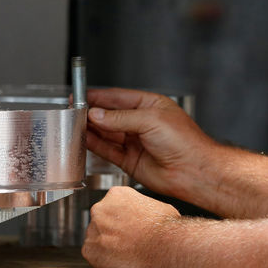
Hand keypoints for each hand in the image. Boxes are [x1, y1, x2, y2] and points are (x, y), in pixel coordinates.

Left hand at [82, 186, 179, 267]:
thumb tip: (147, 214)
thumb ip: (143, 208)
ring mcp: (93, 229)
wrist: (164, 250)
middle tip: (127, 240)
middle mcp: (100, 209)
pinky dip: (103, 260)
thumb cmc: (165, 230)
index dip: (122, 217)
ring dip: (107, 244)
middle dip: (111, 229)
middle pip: (102, 219)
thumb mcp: (158, 207)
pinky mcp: (89, 250)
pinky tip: (119, 262)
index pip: (113, 204)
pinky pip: (93, 255)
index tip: (129, 226)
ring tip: (126, 253)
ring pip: (96, 237)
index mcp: (117, 194)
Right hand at [86, 88, 219, 201]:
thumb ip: (120, 118)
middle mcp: (141, 123)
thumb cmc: (184, 142)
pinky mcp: (130, 160)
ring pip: (107, 133)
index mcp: (150, 106)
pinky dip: (96, 145)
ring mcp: (135, 142)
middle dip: (92, 113)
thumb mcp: (150, 120)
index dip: (98, 97)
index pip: (118, 98)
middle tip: (73, 111)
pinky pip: (108, 150)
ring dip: (91, 129)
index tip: (80, 96)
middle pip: (110, 115)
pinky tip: (85, 139)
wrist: (194, 171)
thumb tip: (97, 114)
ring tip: (75, 125)